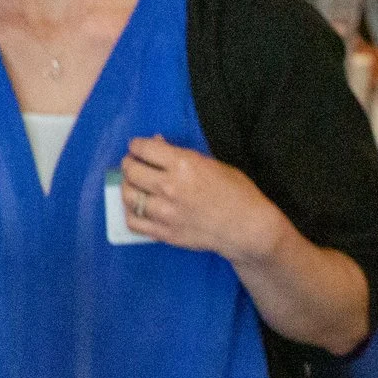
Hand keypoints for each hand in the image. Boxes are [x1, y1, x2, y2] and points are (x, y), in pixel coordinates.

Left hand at [118, 137, 282, 260]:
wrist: (249, 229)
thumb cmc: (238, 193)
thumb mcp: (213, 164)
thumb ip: (182, 155)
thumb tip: (156, 145)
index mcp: (184, 164)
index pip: (142, 148)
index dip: (137, 146)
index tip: (139, 148)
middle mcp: (169, 187)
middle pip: (130, 170)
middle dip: (130, 164)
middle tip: (136, 165)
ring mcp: (165, 212)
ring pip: (127, 195)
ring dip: (128, 187)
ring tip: (136, 187)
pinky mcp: (165, 233)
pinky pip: (133, 222)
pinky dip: (132, 213)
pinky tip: (140, 209)